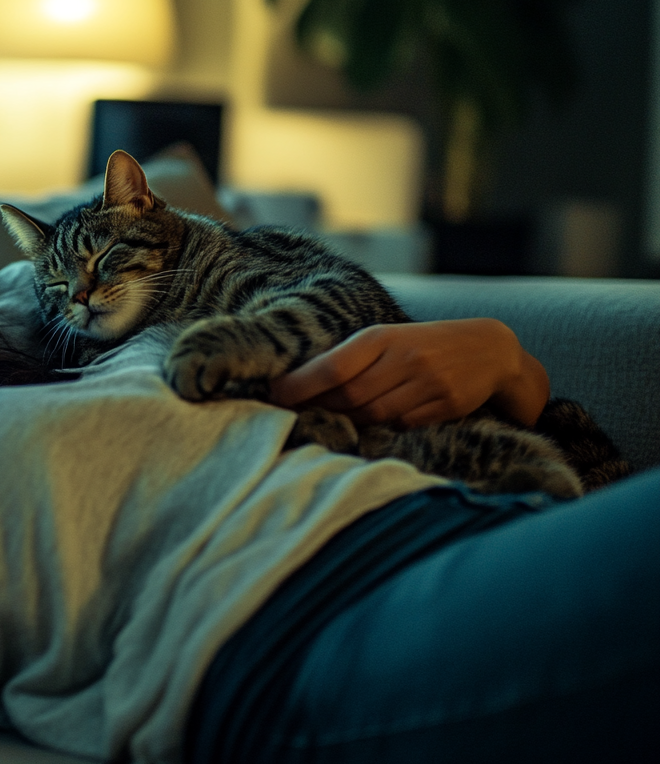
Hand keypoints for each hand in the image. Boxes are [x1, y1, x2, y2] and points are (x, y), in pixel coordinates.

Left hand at [268, 319, 549, 428]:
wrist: (489, 349)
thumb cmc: (421, 344)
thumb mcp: (386, 338)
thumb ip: (349, 358)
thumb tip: (297, 383)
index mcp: (382, 337)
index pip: (332, 368)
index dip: (299, 386)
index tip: (274, 394)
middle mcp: (404, 359)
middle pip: (348, 396)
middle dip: (317, 407)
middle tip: (293, 412)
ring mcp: (427, 384)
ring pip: (372, 415)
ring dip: (346, 420)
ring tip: (327, 418)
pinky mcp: (445, 406)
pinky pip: (400, 425)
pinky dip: (380, 426)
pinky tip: (367, 423)